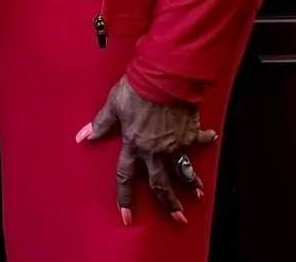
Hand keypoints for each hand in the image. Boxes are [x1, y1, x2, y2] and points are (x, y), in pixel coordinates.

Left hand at [77, 76, 212, 225]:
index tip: (127, 217)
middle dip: (169, 203)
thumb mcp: (114, 105)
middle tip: (178, 217)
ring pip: (184, 170)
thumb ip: (101, 123)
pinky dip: (206, 138)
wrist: (164, 77)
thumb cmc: (137, 89)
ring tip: (198, 194)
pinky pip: (199, 138)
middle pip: (161, 184)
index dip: (124, 198)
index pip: (126, 177)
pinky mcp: (190, 132)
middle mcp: (155, 150)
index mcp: (134, 145)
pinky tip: (212, 138)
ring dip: (192, 182)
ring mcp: (175, 144)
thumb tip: (83, 136)